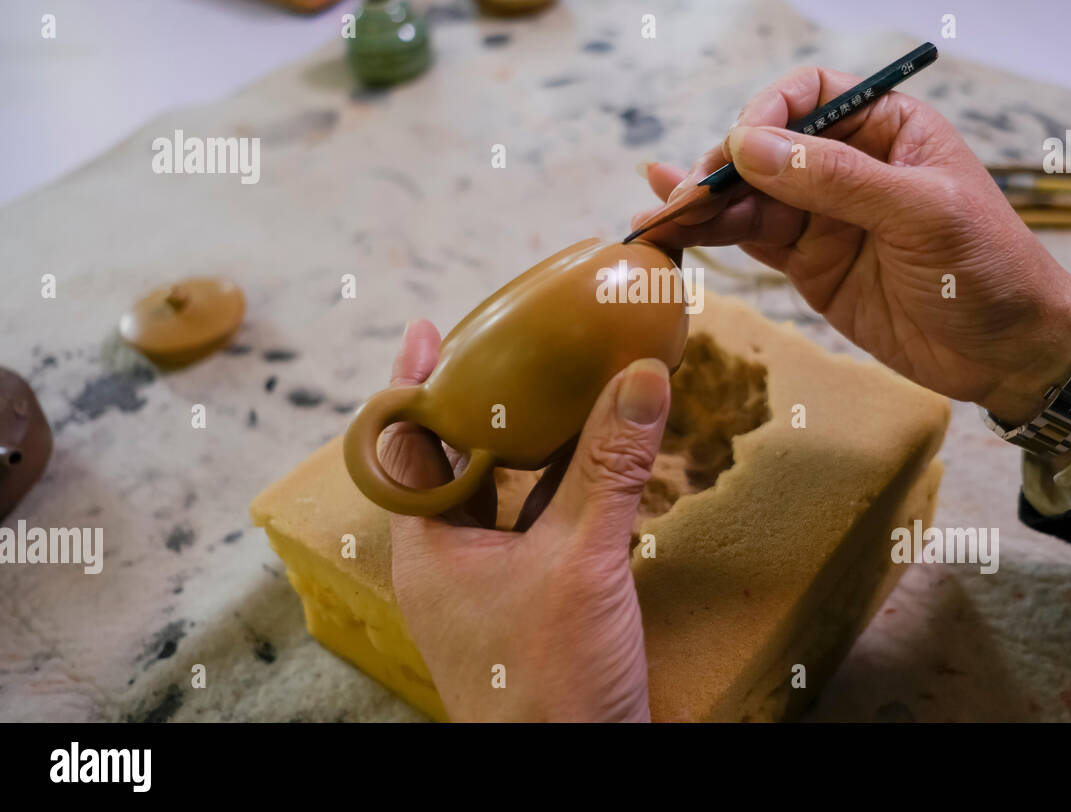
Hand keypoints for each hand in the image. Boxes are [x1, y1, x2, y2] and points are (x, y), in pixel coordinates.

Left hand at [382, 319, 667, 721]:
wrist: (578, 778)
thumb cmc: (548, 684)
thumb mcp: (580, 562)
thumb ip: (609, 467)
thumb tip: (641, 376)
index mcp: (430, 548)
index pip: (405, 446)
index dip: (416, 382)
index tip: (432, 328)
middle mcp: (454, 561)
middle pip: (457, 462)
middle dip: (483, 403)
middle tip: (512, 344)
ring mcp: (496, 584)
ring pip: (505, 494)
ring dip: (531, 442)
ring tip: (559, 384)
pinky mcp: (539, 602)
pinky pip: (545, 524)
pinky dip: (568, 485)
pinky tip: (599, 457)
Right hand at [631, 67, 1070, 424]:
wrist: (1009, 355)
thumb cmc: (987, 270)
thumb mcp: (921, 215)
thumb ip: (835, 179)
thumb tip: (748, 144)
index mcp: (887, 127)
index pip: (810, 94)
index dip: (768, 114)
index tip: (741, 148)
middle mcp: (848, 163)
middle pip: (766, 147)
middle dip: (721, 167)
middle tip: (684, 197)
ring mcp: (825, 215)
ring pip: (749, 195)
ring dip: (702, 203)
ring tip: (654, 216)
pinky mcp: (809, 262)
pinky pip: (751, 238)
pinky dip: (712, 233)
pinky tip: (671, 224)